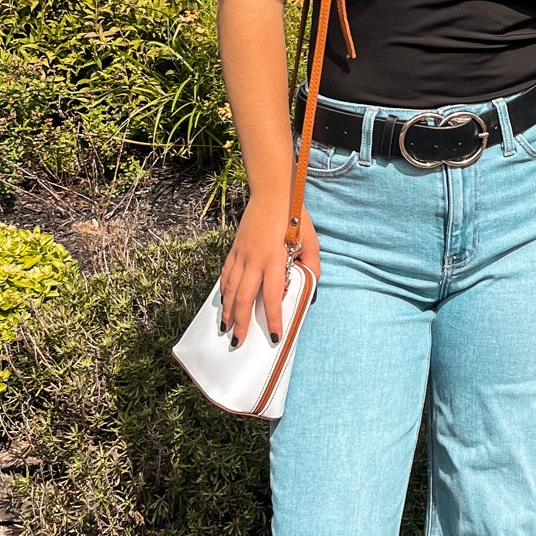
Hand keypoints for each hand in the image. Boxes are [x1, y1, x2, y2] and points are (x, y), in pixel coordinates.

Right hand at [219, 194, 321, 345]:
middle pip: (244, 298)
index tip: (274, 336)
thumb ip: (312, 266)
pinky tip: (224, 302)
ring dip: (228, 310)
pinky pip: (226, 275)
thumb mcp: (311, 241)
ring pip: (230, 289)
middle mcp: (254, 259)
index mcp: (275, 259)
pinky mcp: (235, 249)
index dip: (274, 318)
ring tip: (226, 328)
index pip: (274, 296)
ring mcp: (241, 254)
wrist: (272, 192)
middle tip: (238, 342)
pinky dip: (224, 291)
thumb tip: (310, 287)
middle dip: (240, 323)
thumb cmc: (294, 216)